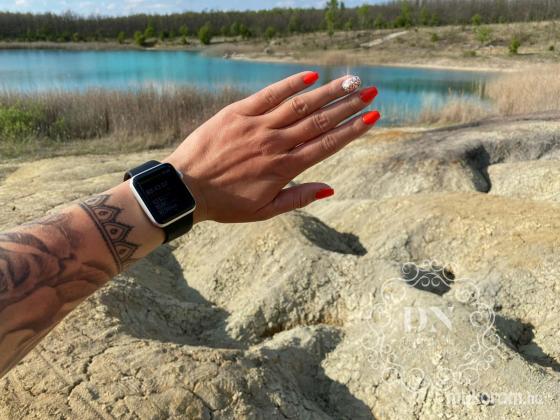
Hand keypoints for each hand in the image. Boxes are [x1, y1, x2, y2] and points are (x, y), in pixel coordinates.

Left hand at [165, 71, 379, 223]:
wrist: (185, 189)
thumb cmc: (226, 203)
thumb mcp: (264, 211)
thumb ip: (298, 199)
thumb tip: (330, 189)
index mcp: (284, 169)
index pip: (327, 144)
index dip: (352, 130)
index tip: (372, 117)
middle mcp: (275, 144)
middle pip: (319, 121)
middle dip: (348, 106)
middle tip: (371, 92)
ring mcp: (257, 126)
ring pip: (299, 105)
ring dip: (328, 92)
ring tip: (351, 80)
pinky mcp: (237, 113)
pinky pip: (269, 95)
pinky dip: (290, 84)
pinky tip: (310, 76)